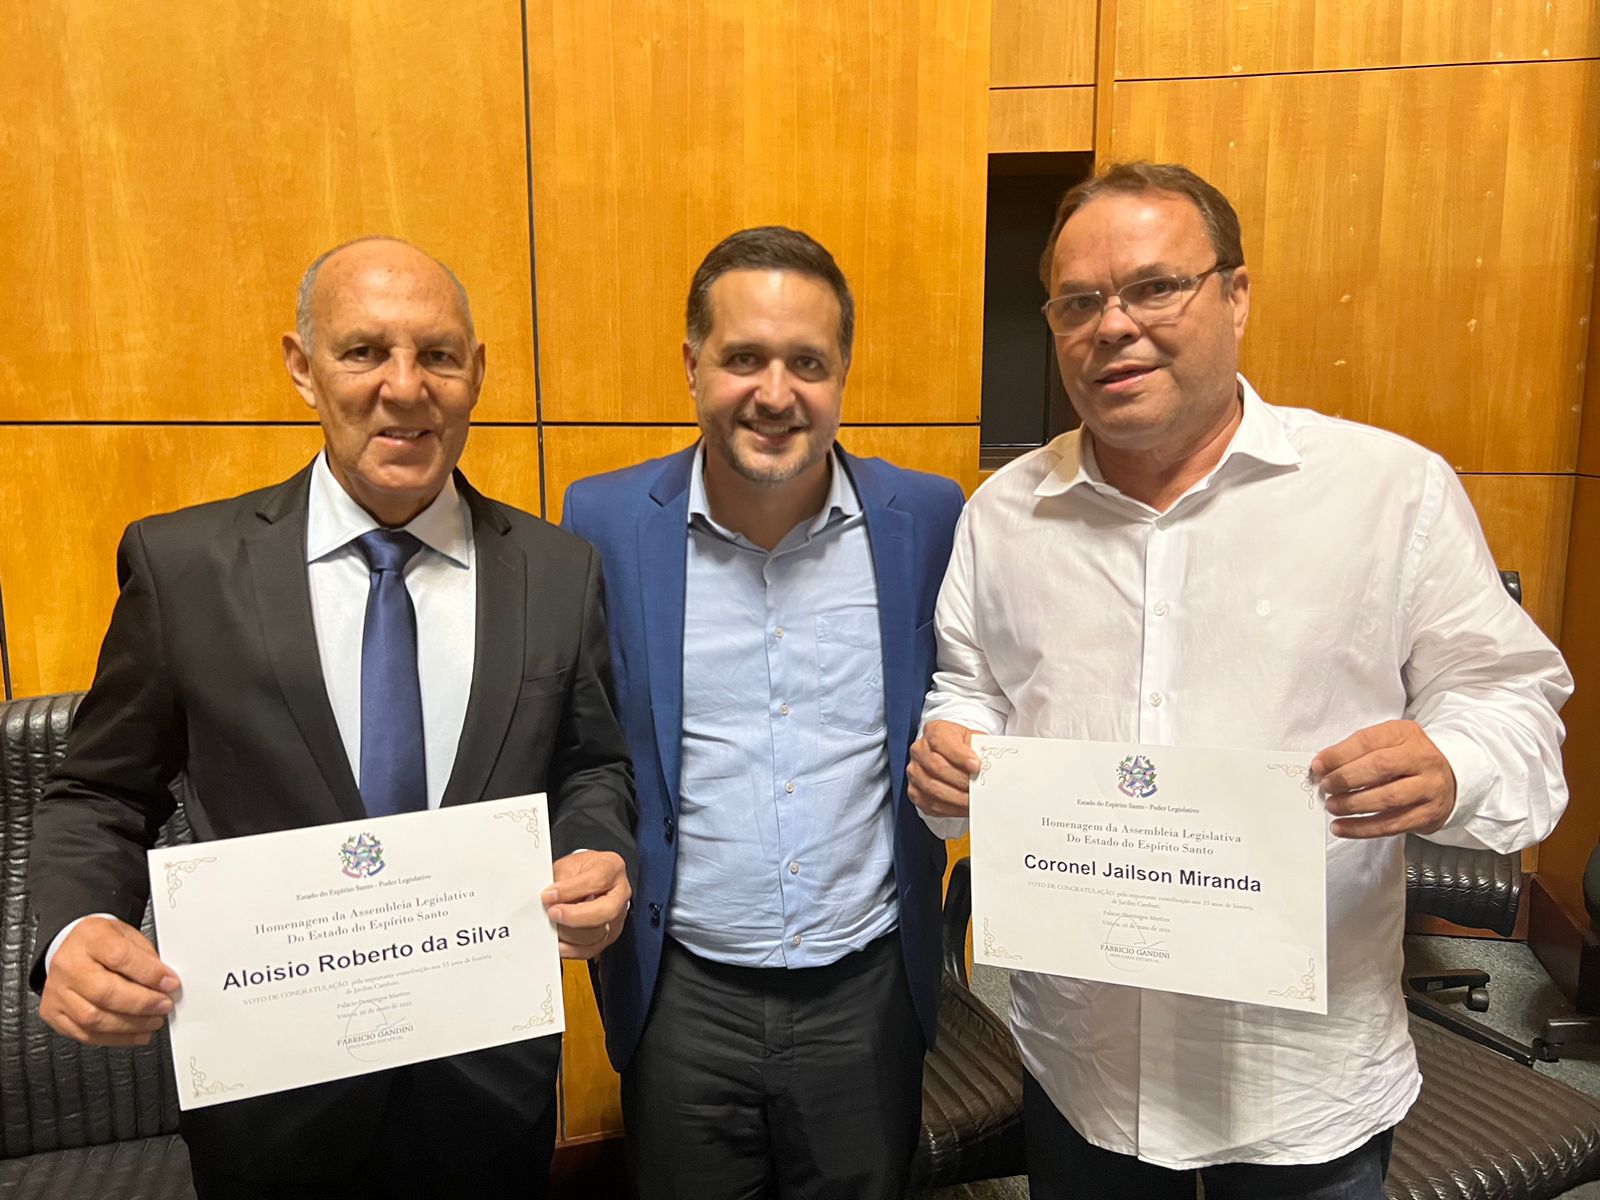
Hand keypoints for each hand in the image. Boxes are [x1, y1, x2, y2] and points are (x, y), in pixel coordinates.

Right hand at [39, 917, 180, 1046]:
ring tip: (153, 1021)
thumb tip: (165, 983)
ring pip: (94, 1018)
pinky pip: (85, 1034)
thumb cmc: (102, 941)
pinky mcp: (54, 1014)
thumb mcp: (128, 935)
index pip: (120, 957)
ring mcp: (57, 991)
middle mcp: (68, 965)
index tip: (170, 984)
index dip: (150, 974)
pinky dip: (115, 1038)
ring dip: (131, 1025)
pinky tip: (135, 1034)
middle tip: (163, 1006)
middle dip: (142, 1004)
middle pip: (105, 992)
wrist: (72, 947)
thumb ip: (146, 958)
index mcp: (90, 938)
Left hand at [542, 850, 630, 958]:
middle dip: (574, 916)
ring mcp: (616, 919)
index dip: (570, 890)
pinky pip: (587, 951)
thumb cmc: (582, 870)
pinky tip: (556, 940)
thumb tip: (550, 899)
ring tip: (551, 924)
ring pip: (596, 935)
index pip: (596, 881)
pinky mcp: (606, 938)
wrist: (589, 880)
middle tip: (553, 912)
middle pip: (605, 912)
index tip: (549, 895)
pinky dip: (568, 948)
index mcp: (612, 868)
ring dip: (567, 932)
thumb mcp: (569, 864)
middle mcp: (619, 895)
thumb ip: (561, 879)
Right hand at [908, 720, 981, 817]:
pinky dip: (949, 808)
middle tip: (977, 787)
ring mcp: (914, 771)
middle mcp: (919, 750)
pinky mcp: (914, 791)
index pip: (941, 742)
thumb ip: (979, 748)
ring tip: (973, 800)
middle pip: (936, 766)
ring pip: (932, 787)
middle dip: (960, 779)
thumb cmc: (964, 746)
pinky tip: (963, 808)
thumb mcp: (973, 739)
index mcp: (934, 731)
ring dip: (956, 797)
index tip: (976, 767)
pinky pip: (930, 803)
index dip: (959, 756)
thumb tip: (989, 766)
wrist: (951, 755)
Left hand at [1311, 719, 1456, 838]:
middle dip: (1346, 779)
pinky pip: (1392, 825)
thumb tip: (1322, 765)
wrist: (1450, 776)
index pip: (1369, 741)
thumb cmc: (1407, 758)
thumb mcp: (1387, 741)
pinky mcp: (1428, 814)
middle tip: (1326, 787)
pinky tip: (1342, 827)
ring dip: (1353, 805)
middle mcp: (1422, 759)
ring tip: (1332, 806)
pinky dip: (1362, 828)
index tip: (1318, 766)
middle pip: (1380, 767)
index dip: (1339, 754)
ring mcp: (1429, 788)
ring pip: (1388, 798)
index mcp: (1406, 734)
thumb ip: (1356, 750)